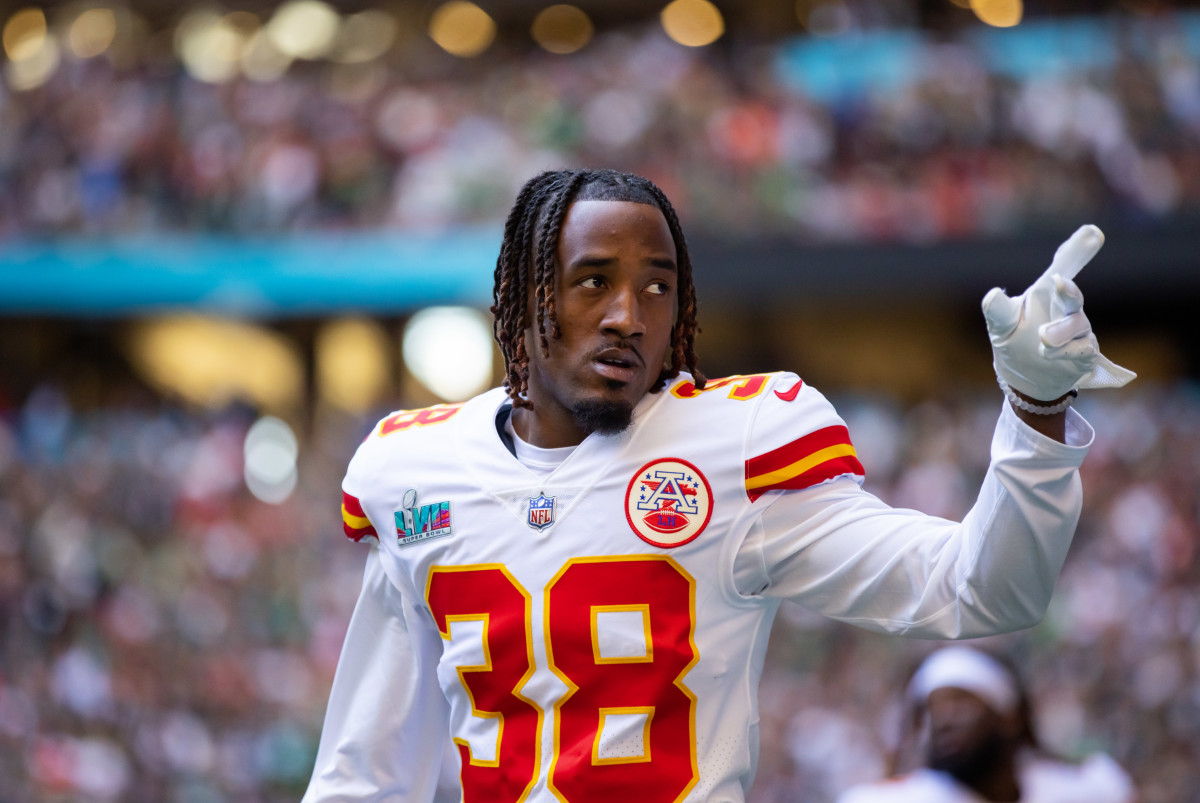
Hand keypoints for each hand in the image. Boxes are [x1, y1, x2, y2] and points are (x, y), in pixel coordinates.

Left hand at [982, 225, 1135, 400]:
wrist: (1026, 380)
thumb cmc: (1015, 342)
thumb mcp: (1002, 326)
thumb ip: (998, 310)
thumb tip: (992, 294)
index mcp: (1046, 294)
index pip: (1062, 267)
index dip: (1076, 250)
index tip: (1093, 231)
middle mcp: (1066, 309)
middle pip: (1073, 295)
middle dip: (1069, 289)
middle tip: (1059, 281)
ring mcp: (1078, 331)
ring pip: (1076, 325)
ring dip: (1059, 331)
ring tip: (1041, 338)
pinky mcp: (1084, 354)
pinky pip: (1081, 349)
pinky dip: (1066, 350)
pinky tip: (1049, 353)